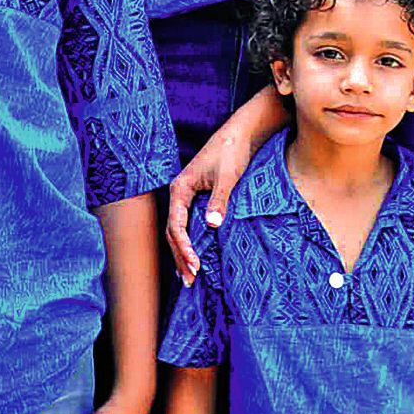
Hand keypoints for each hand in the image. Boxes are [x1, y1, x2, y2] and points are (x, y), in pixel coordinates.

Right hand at [165, 130, 254, 285]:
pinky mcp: (198, 197)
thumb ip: (219, 200)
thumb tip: (213, 225)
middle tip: (191, 280)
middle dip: (180, 256)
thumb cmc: (232, 151)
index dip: (183, 248)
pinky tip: (195, 255)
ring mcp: (187, 196)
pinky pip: (188, 224)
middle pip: (173, 232)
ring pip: (179, 230)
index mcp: (180, 188)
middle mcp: (179, 193)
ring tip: (190, 276)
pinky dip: (190, 242)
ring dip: (183, 252)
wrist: (240, 133)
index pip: (176, 225)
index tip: (195, 265)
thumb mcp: (227, 177)